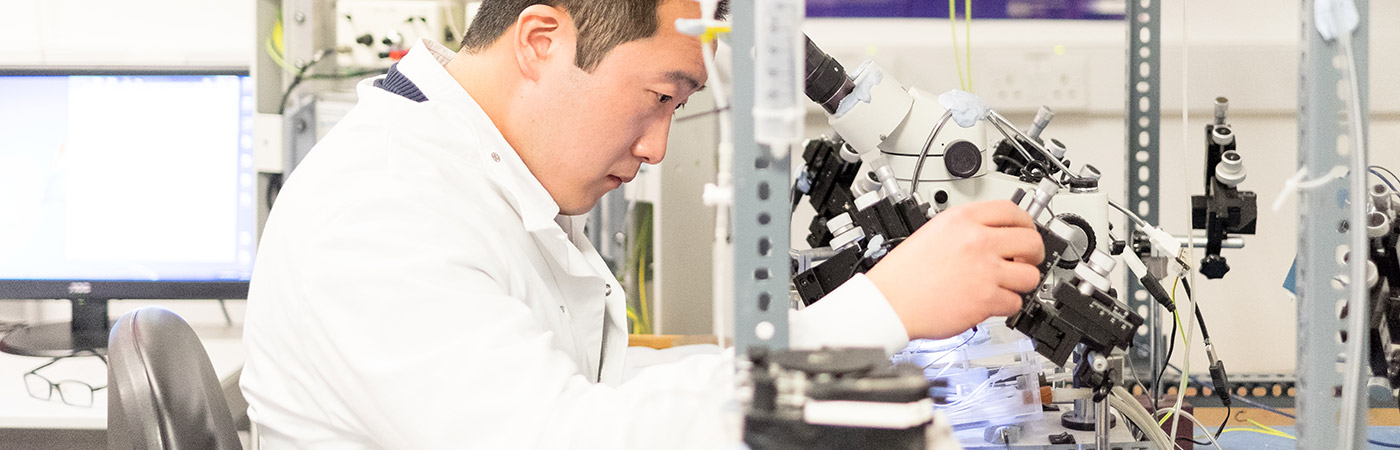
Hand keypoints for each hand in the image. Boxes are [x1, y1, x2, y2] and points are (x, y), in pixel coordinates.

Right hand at [865, 200, 1043, 339]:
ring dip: (1021, 282)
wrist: (889, 302)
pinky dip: (1006, 305)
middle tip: (1025, 261)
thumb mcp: (934, 232)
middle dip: (1034, 254)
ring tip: (1005, 285)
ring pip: (1030, 275)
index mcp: (963, 219)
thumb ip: (967, 229)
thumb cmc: (903, 273)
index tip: (1026, 231)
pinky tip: (990, 302)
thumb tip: (995, 235)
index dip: (1026, 223)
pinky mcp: (986, 299)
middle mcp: (977, 241)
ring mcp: (985, 270)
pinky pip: (1015, 302)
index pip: (1012, 211)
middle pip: (1031, 241)